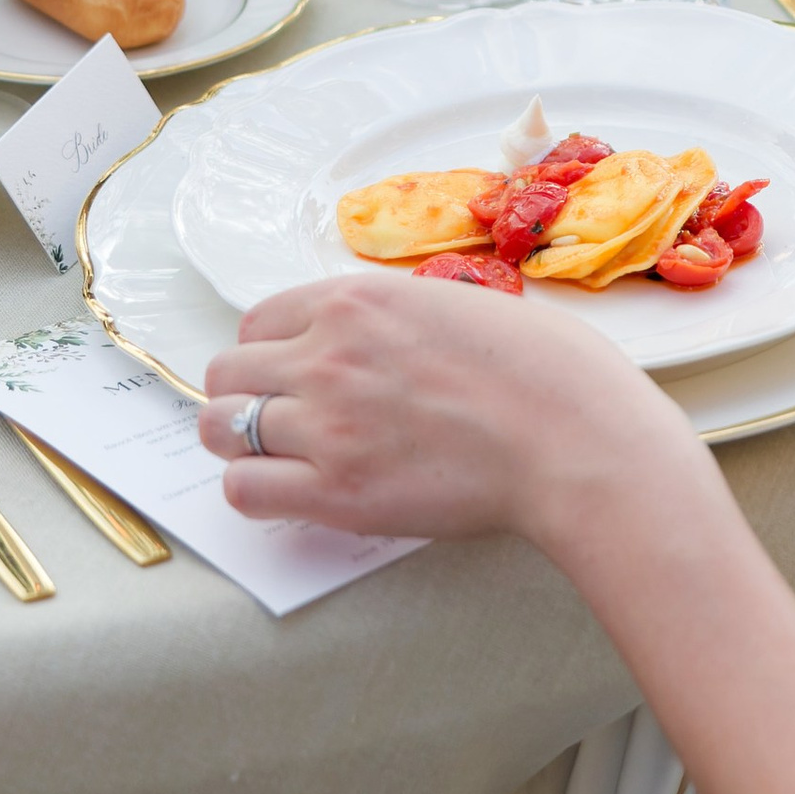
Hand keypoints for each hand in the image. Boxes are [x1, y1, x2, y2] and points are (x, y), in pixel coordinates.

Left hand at [199, 263, 697, 544]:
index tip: (289, 373)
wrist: (573, 436)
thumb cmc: (544, 370)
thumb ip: (397, 320)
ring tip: (281, 458)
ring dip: (244, 442)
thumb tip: (377, 341)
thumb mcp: (460, 306)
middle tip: (282, 418)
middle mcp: (328, 354)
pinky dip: (256, 491)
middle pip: (227, 372)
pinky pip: (244, 489)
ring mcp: (326, 423)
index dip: (269, 351)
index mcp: (358, 301)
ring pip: (221, 428)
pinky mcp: (336, 491)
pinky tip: (293, 493)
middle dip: (247, 394)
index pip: (258, 320)